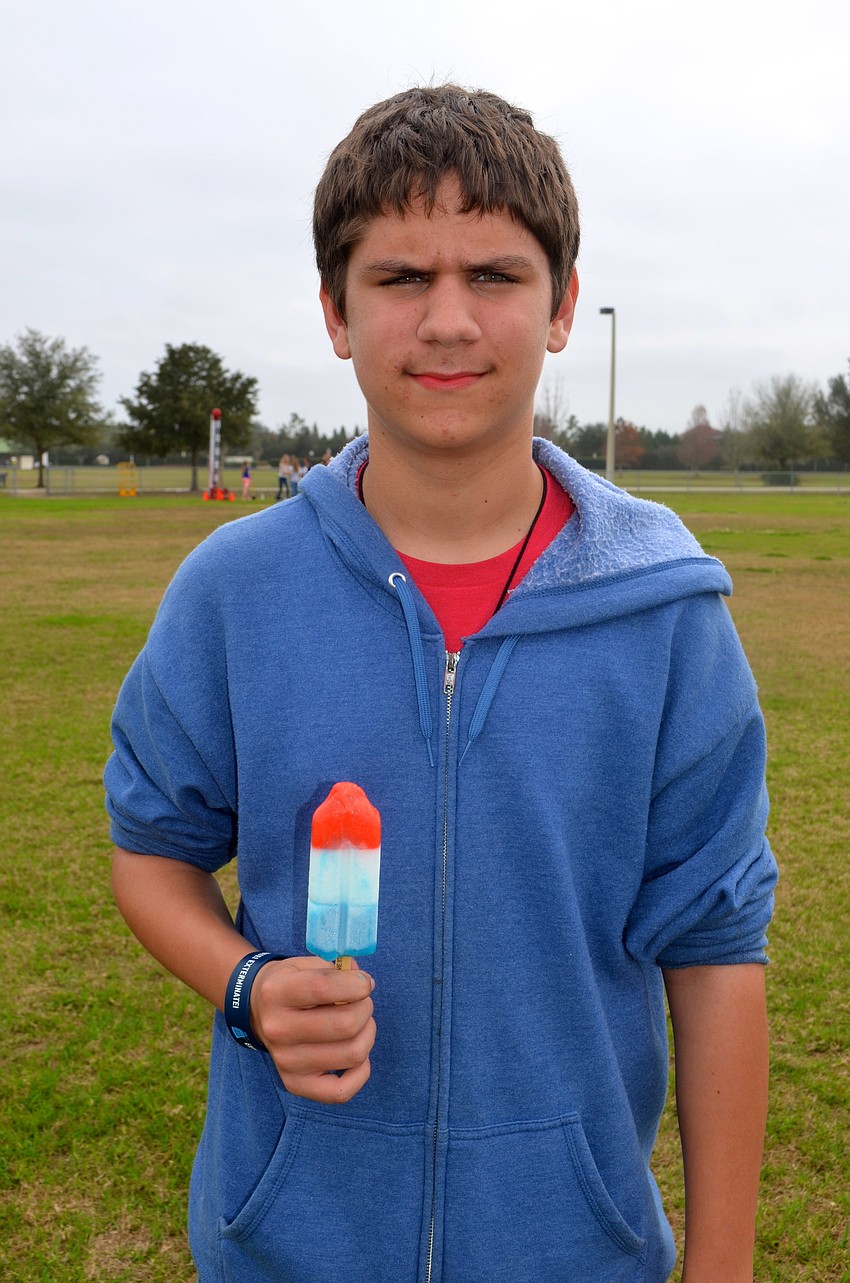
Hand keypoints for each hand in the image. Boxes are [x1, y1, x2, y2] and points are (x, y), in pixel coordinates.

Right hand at [249, 956, 375, 1102]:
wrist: (258, 1011)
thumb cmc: (291, 984)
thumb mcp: (305, 964)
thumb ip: (337, 969)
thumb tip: (364, 982)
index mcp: (277, 992)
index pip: (323, 988)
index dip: (356, 984)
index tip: (365, 983)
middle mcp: (277, 1029)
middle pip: (345, 1025)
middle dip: (365, 1008)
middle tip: (362, 1002)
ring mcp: (285, 1061)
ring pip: (352, 1054)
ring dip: (367, 1034)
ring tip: (359, 1024)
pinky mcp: (294, 1084)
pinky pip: (341, 1091)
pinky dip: (360, 1072)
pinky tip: (354, 1052)